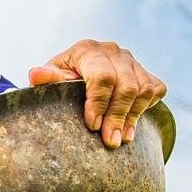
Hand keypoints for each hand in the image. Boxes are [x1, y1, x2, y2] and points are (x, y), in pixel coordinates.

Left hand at [28, 39, 166, 147]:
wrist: (78, 76)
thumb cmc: (61, 82)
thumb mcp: (51, 81)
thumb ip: (47, 79)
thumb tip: (35, 74)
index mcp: (87, 50)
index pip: (102, 76)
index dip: (99, 103)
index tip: (92, 125)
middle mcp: (112, 51)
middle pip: (125, 86)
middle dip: (118, 116)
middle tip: (110, 141)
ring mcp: (131, 61)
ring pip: (143, 89)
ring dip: (133, 117)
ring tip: (122, 139)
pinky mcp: (145, 72)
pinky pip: (156, 89)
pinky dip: (148, 107)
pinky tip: (132, 123)